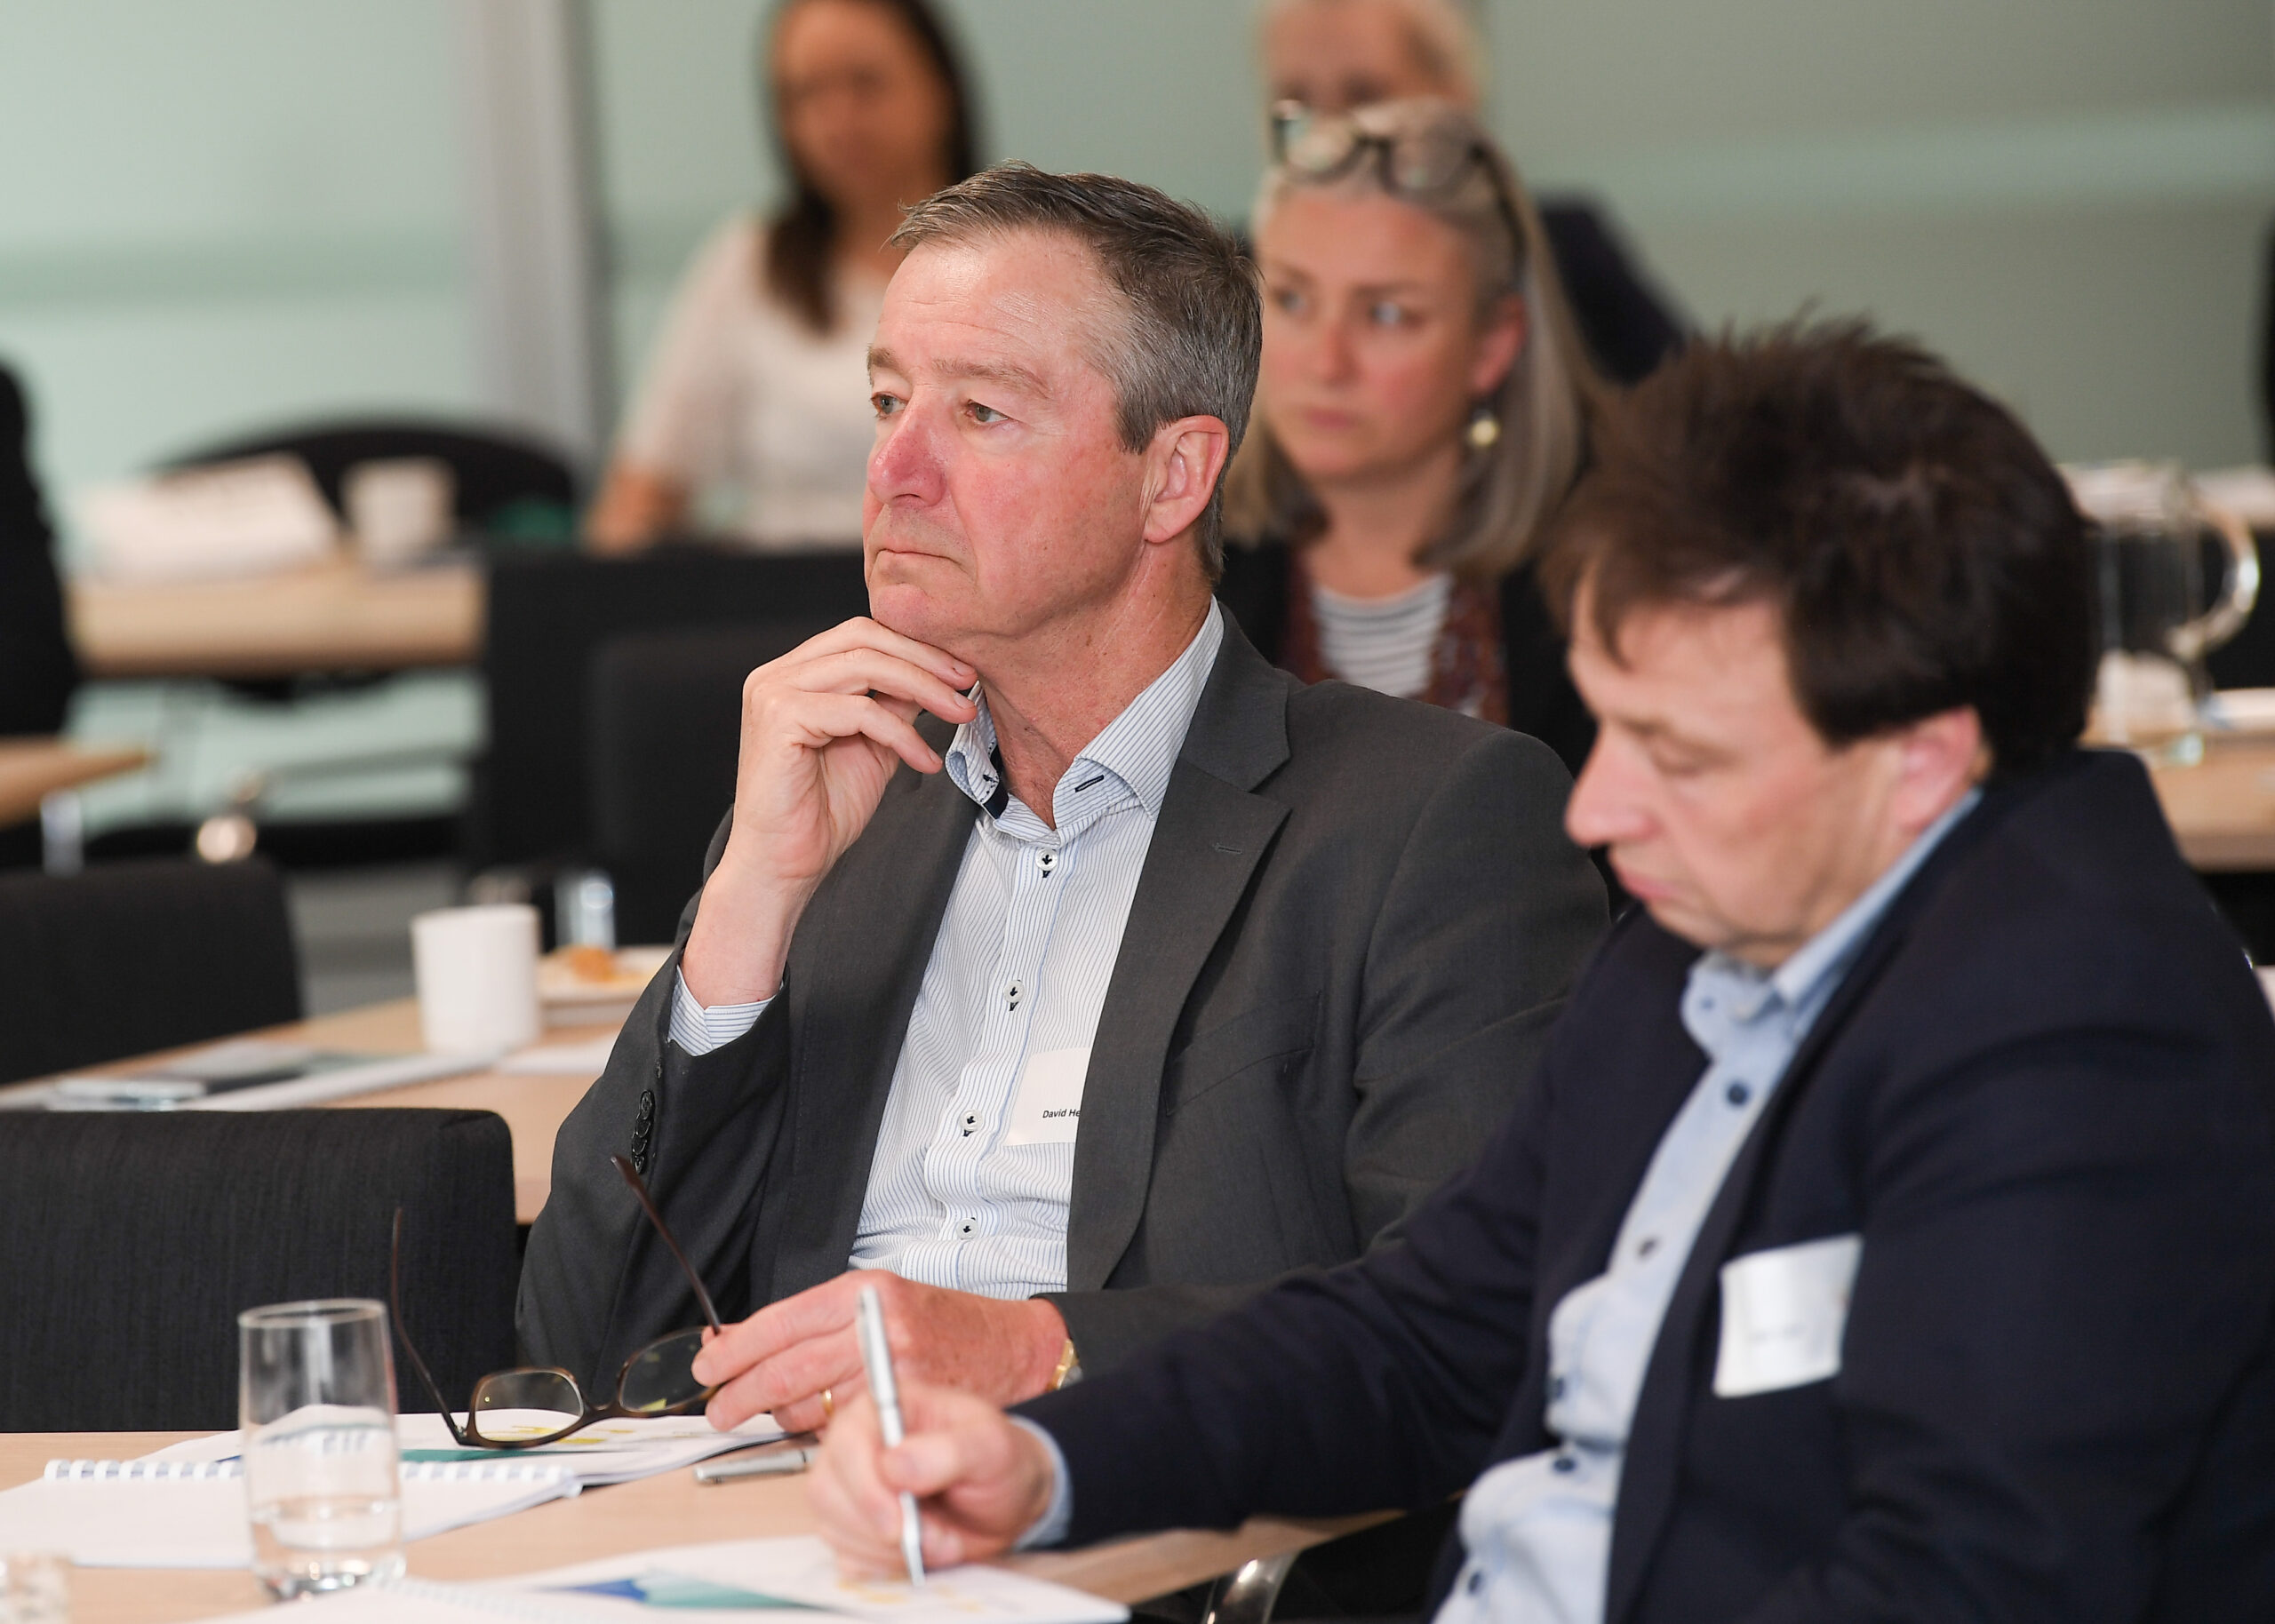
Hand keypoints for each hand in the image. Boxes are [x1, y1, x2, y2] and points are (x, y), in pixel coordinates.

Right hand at [681, 619, 976, 1005]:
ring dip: (924, 689)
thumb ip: (896, 706)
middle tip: (969, 684)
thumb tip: (940, 675)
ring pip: (866, 666)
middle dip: (925, 659)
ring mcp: (773, 692)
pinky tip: (925, 761)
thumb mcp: (874, 746)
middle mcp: (776, 674)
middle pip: (864, 637)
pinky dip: (902, 734)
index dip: (917, 646)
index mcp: (794, 674)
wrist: (784, 865)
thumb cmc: (821, 812)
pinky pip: (859, 711)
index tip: (963, 672)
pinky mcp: (780, 718)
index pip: (861, 634)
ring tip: (961, 714)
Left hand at [691, 1270, 1068, 1434]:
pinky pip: (840, 1431)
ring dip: (777, 1419)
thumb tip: (744, 1339)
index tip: (709, 1365)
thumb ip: (816, 1322)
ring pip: (807, 1407)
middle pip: (785, 1370)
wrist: (1017, 1350)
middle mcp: (875, 1329)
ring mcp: (889, 1374)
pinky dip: (819, 1434)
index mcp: (863, 1293)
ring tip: (763, 1419)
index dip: (734, 1349)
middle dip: (740, 1395)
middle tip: (719, 1409)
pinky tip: (814, 1429)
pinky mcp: (900, 1413)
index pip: (779, 1323)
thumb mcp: (880, 1302)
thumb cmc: (948, 1326)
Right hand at [808, 1382, 1056, 1576]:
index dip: (865, 1487)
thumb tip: (893, 1465)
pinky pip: (846, 1557)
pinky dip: (883, 1565)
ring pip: (831, 1527)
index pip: (847, 1442)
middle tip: (934, 1537)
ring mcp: (848, 1487)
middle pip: (827, 1490)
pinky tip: (918, 1552)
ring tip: (938, 1541)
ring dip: (886, 1550)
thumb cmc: (998, 1462)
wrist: (1007, 1502)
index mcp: (884, 1408)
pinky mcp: (851, 1527)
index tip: (899, 1524)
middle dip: (880, 1528)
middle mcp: (856, 1443)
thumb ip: (946, 1451)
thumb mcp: (990, 1447)